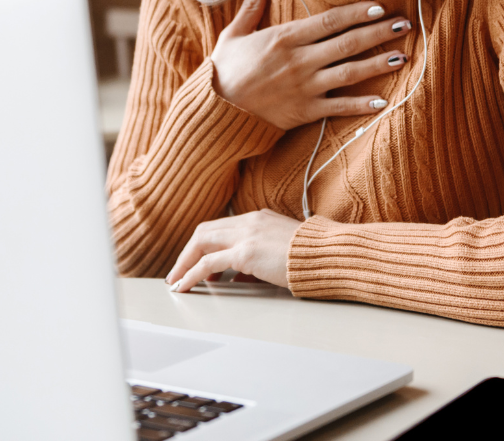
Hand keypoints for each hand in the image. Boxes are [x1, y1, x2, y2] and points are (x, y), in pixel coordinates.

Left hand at [165, 210, 300, 290]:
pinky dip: (191, 274)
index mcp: (258, 218)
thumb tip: (242, 275)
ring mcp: (247, 235)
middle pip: (205, 231)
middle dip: (187, 252)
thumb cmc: (311, 255)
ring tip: (176, 281)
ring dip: (184, 263)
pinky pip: (208, 263)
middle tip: (178, 271)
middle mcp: (249, 221)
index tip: (196, 261)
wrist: (327, 254)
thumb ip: (260, 257)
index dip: (204, 244)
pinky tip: (184, 285)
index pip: (221, 226)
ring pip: (201, 243)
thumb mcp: (282, 249)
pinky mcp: (246, 253)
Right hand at [210, 0, 411, 129]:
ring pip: (350, 73)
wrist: (215, 110)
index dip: (358, 12)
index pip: (330, 21)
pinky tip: (383, 101)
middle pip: (348, 43)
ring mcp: (305, 87)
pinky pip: (339, 108)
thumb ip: (252, 5)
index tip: (380, 7)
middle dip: (379, 32)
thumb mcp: (234, 33)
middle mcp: (300, 60)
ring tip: (402, 56)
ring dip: (378, 63)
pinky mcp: (305, 112)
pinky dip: (361, 105)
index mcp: (285, 37)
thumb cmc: (225, 70)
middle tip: (405, 24)